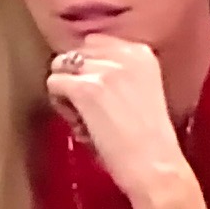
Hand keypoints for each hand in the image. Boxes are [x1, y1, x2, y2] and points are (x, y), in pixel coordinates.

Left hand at [45, 35, 194, 208]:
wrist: (155, 166)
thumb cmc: (149, 141)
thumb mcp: (143, 91)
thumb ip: (119, 74)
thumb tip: (82, 71)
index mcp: (141, 52)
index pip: (96, 42)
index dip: (89, 69)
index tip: (99, 95)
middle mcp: (124, 53)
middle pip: (76, 53)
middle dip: (75, 78)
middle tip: (90, 110)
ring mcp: (104, 70)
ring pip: (61, 67)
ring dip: (66, 91)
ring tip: (84, 118)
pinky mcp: (86, 88)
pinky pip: (54, 84)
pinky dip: (60, 105)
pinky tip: (79, 125)